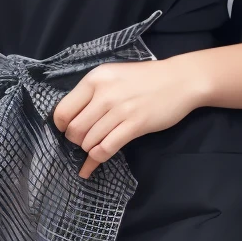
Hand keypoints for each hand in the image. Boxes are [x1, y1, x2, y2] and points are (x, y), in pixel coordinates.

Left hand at [54, 56, 207, 179]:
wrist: (181, 80)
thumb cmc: (146, 78)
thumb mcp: (113, 75)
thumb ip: (93, 92)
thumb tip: (71, 117)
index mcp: (95, 79)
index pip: (63, 110)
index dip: (60, 126)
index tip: (66, 130)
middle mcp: (104, 94)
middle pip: (74, 129)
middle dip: (75, 141)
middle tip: (83, 141)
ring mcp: (120, 110)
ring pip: (89, 141)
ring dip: (88, 150)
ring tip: (93, 149)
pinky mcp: (135, 125)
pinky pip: (106, 148)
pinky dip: (96, 160)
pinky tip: (92, 164)